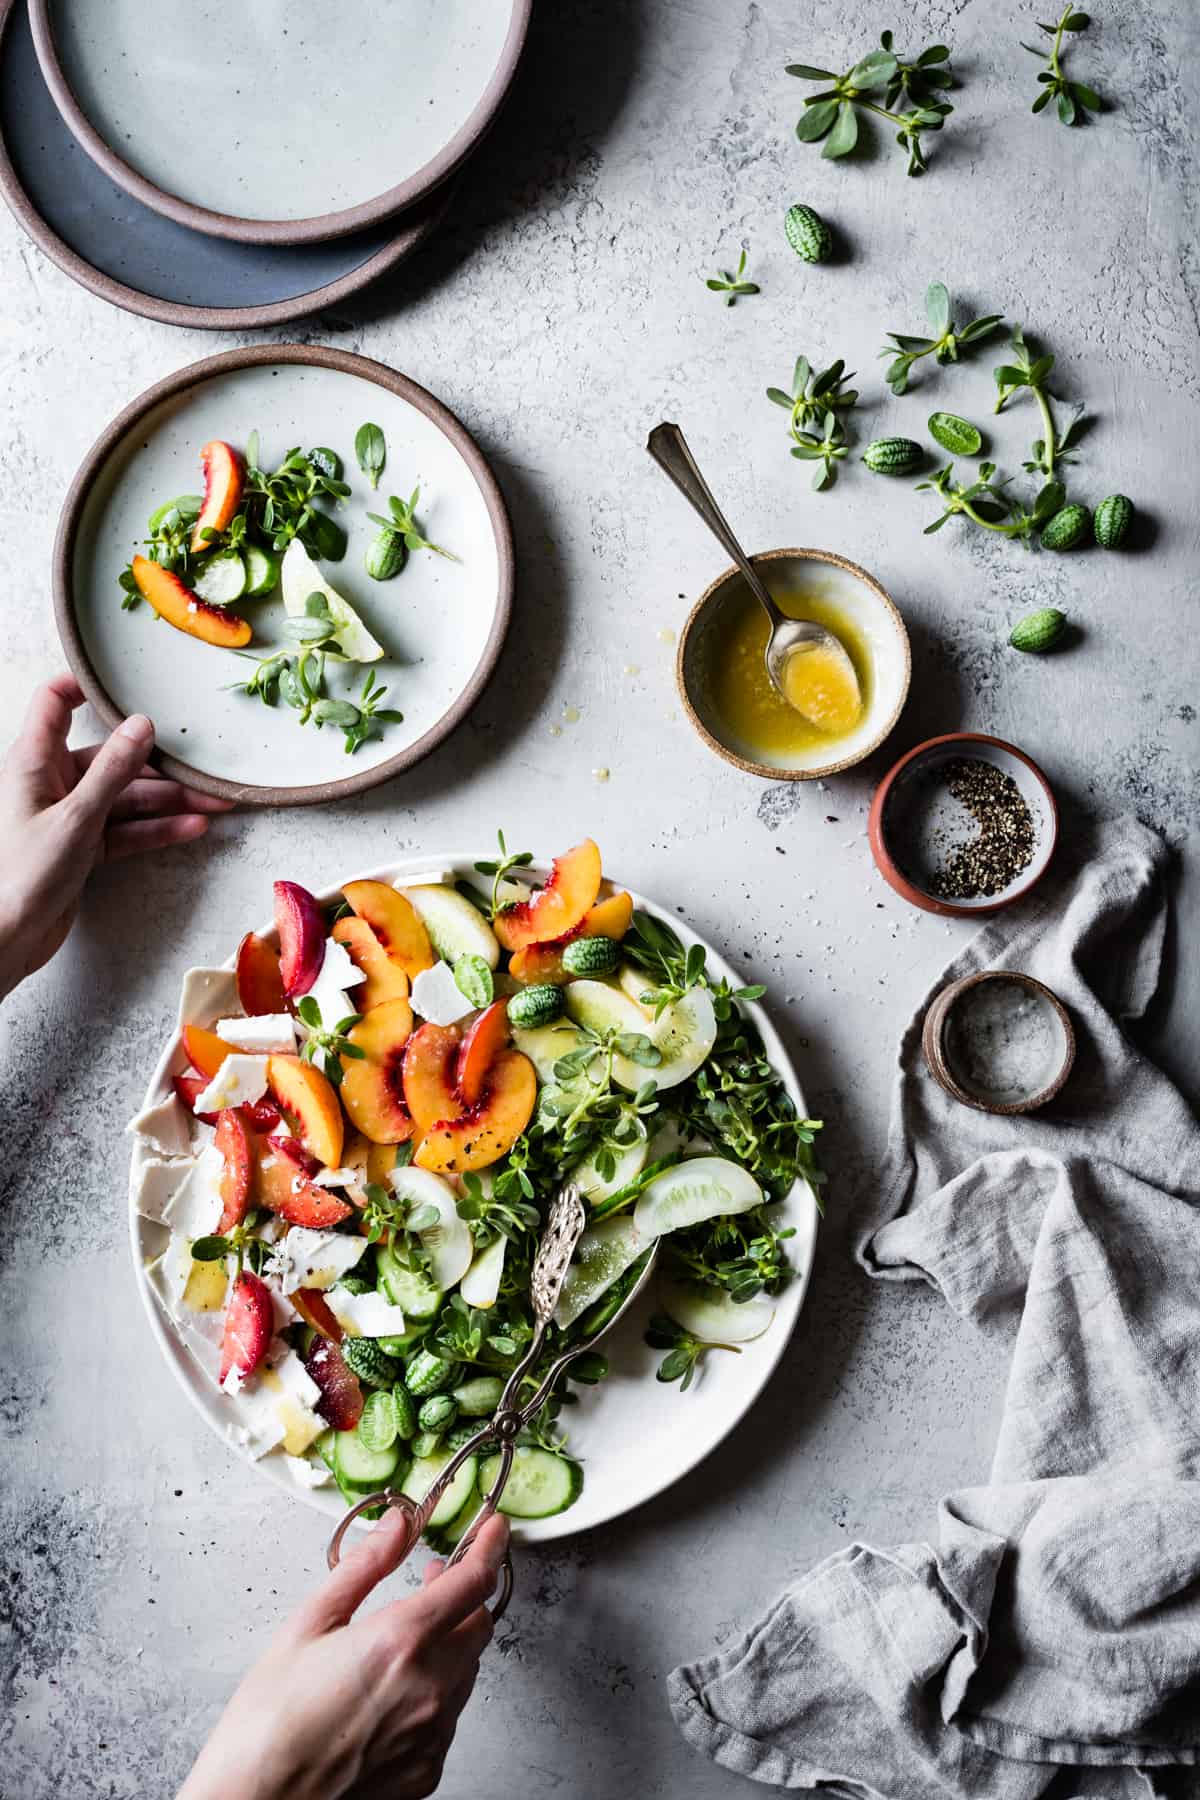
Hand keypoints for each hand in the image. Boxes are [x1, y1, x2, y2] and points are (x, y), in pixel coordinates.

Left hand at [0, 673, 230, 999]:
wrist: (6, 938)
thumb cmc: (22, 874)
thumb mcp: (75, 817)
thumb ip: (112, 770)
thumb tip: (142, 724)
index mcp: (34, 761)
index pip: (55, 703)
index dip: (85, 687)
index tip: (126, 684)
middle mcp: (51, 783)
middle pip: (110, 760)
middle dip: (159, 766)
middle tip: (203, 770)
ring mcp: (68, 816)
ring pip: (125, 799)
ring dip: (169, 802)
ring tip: (215, 805)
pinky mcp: (81, 847)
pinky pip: (126, 830)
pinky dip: (157, 830)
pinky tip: (192, 828)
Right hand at [178, 1509, 509, 1799]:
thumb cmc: (269, 1721)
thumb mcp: (307, 1624)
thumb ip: (364, 1566)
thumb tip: (397, 1526)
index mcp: (400, 1642)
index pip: (473, 1581)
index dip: (489, 1547)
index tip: (494, 1530)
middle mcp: (429, 1688)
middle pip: (478, 1626)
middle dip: (462, 1597)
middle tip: (430, 1583)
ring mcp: (432, 1735)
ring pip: (466, 1672)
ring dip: (450, 1645)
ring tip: (402, 1641)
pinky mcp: (426, 1771)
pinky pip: (448, 1718)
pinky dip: (434, 1694)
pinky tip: (394, 1693)